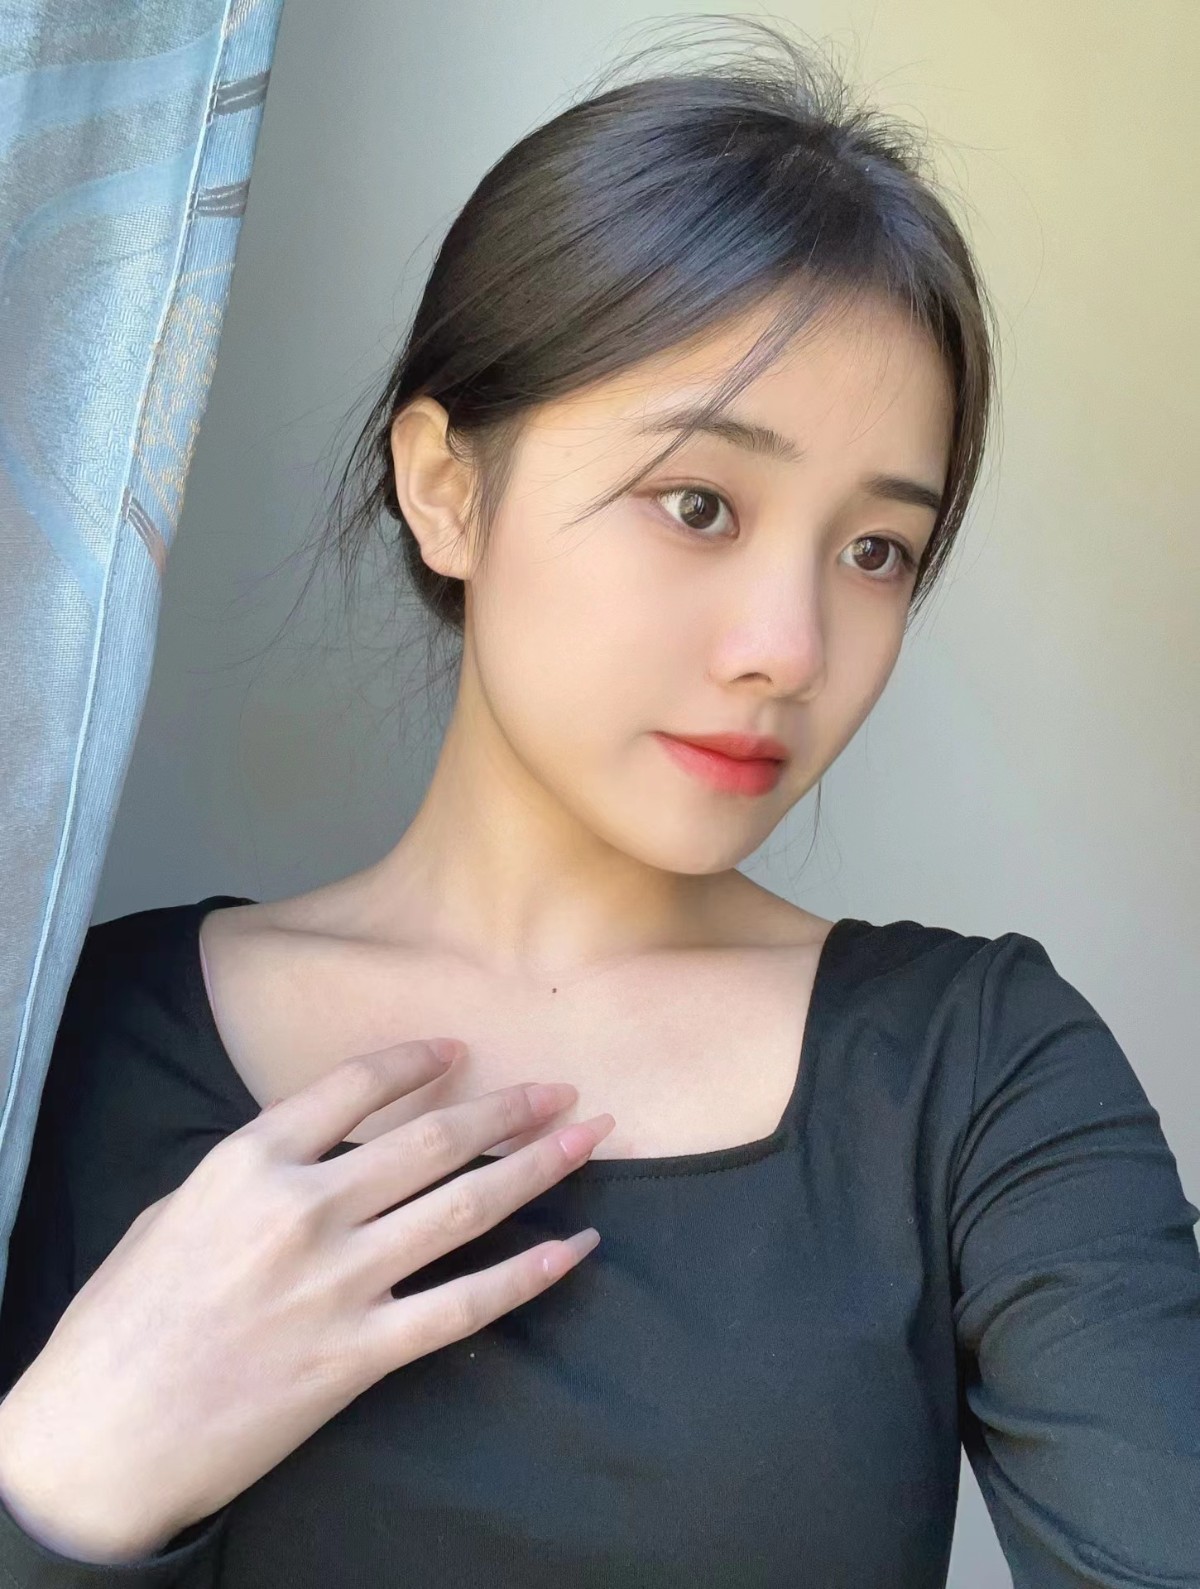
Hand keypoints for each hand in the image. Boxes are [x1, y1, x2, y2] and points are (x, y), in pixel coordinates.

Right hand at [0, 1038, 610, 1563]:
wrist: (102, 1435)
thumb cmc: (126, 1317)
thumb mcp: (177, 1209)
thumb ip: (257, 1170)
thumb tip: (325, 1144)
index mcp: (249, 1161)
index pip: (356, 1086)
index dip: (418, 1061)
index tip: (461, 1051)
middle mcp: (304, 1209)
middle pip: (432, 1140)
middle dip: (508, 1109)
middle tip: (562, 1090)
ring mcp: (338, 1283)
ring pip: (464, 1207)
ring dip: (538, 1167)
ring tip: (591, 1137)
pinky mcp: (359, 1354)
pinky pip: (463, 1305)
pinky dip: (527, 1274)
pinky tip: (574, 1246)